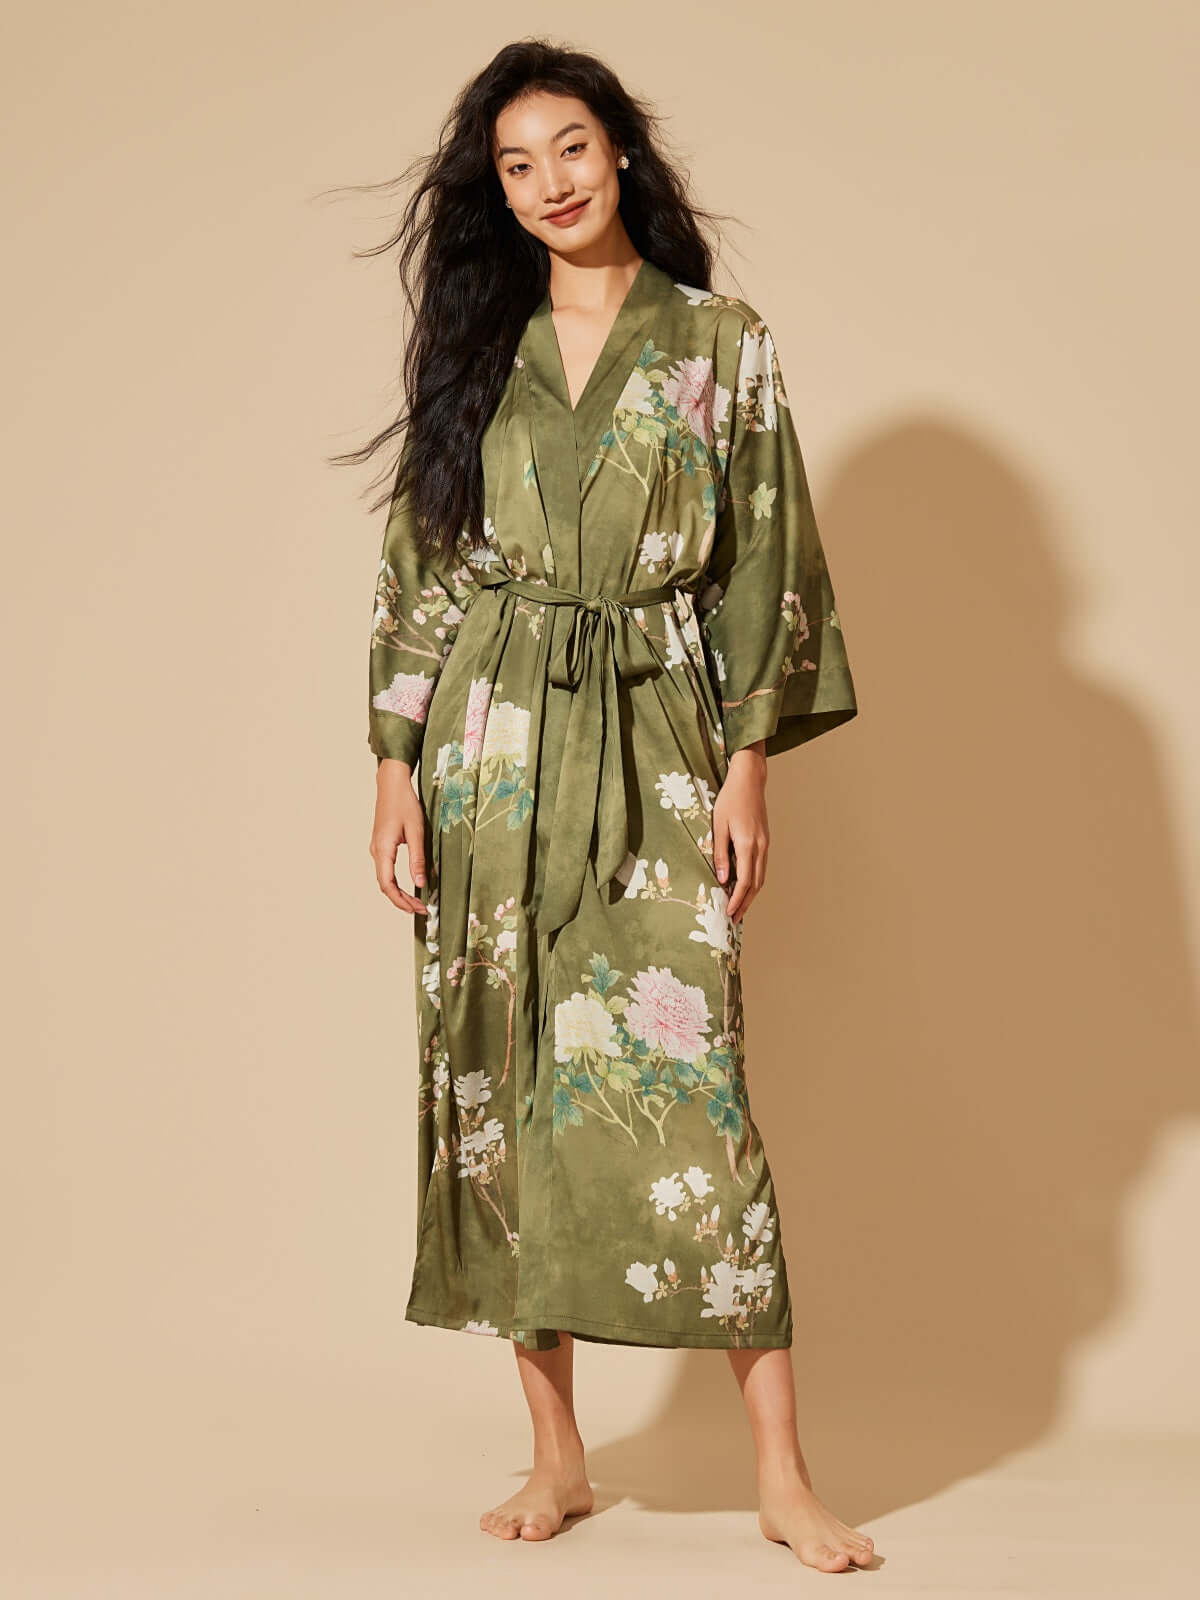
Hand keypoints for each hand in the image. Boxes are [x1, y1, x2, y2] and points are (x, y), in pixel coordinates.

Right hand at [370, 759, 427, 914]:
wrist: (391, 784)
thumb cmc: (405, 804)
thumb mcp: (416, 831)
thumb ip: (417, 858)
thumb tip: (420, 884)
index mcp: (383, 849)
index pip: (388, 884)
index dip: (401, 900)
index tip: (417, 909)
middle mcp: (376, 851)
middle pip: (385, 885)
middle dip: (402, 900)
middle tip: (421, 909)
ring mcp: (377, 848)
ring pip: (385, 879)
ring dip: (400, 893)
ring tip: (417, 902)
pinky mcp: (381, 845)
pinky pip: (386, 870)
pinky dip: (397, 882)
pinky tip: (409, 886)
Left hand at [712, 740, 767, 922]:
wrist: (749, 781)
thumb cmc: (729, 800)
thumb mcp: (718, 826)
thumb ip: (721, 853)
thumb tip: (723, 879)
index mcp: (748, 844)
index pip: (745, 880)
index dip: (737, 899)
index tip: (729, 913)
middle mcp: (760, 847)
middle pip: (756, 884)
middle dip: (746, 903)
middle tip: (735, 919)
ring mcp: (765, 844)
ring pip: (761, 877)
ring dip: (751, 895)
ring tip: (740, 908)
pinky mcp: (764, 841)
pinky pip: (761, 867)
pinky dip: (754, 882)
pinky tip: (745, 887)